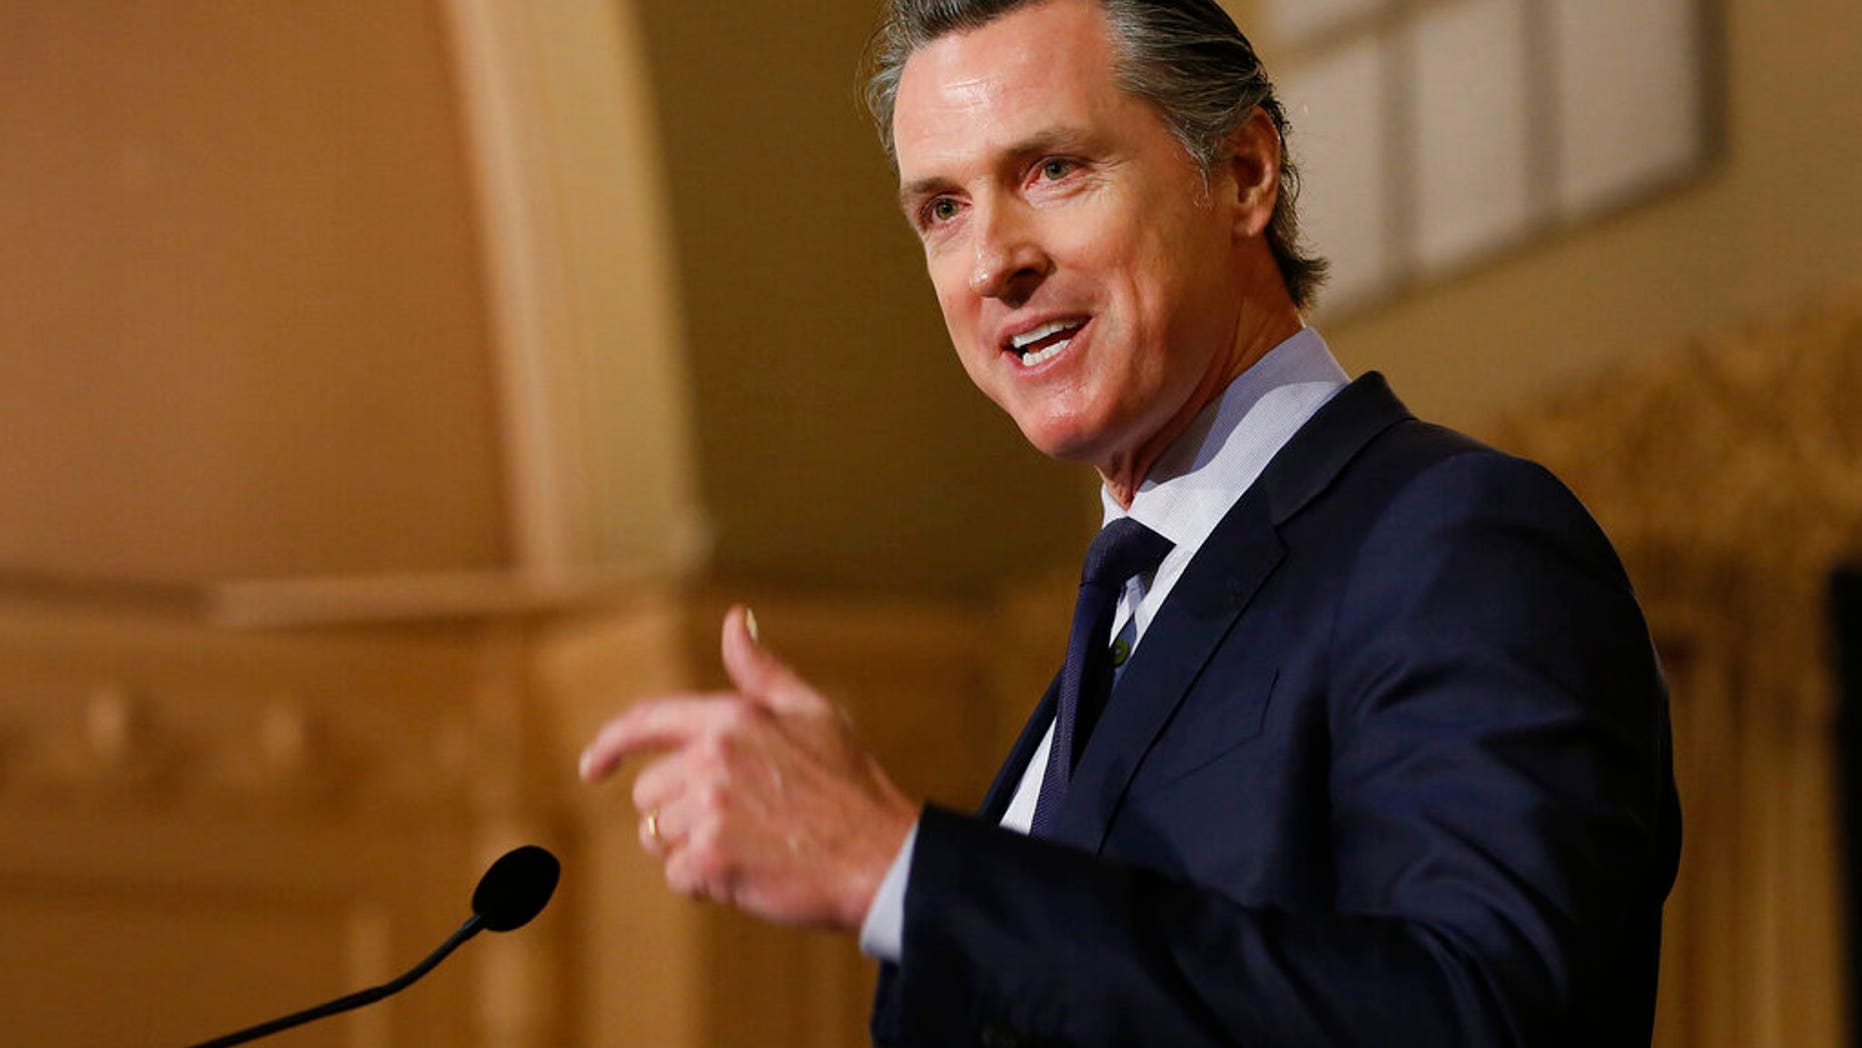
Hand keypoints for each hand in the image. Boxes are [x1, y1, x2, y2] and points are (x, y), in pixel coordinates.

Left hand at [578, 605, 919, 932]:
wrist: (880, 856)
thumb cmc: (848, 785)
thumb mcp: (811, 712)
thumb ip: (761, 669)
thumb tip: (735, 619)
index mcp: (731, 717)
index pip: (647, 721)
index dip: (611, 744)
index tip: (592, 768)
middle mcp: (712, 758)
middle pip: (649, 794)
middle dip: (678, 813)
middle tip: (735, 823)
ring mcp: (709, 809)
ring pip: (659, 838)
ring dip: (691, 849)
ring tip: (747, 847)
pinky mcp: (711, 858)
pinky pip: (678, 876)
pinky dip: (705, 883)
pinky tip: (747, 872)